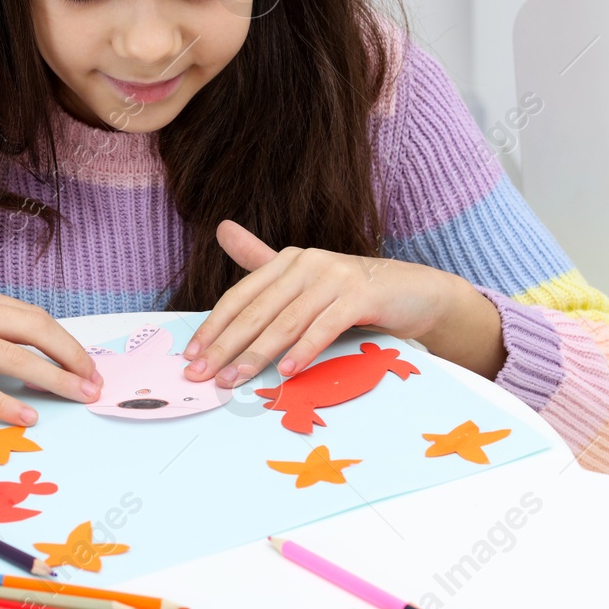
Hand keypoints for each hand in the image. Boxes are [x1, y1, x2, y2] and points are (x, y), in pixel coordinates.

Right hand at [0, 285, 103, 425]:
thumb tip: (21, 362)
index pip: (31, 317)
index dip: (66, 342)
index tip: (88, 366)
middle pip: (33, 328)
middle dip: (72, 357)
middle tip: (96, 383)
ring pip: (13, 356)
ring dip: (54, 379)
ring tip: (80, 398)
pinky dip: (6, 403)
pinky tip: (27, 417)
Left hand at [179, 219, 478, 386]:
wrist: (416, 293)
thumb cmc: (354, 293)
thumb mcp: (306, 281)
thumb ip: (262, 260)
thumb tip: (221, 229)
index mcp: (288, 260)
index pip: (240, 296)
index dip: (214, 326)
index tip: (192, 356)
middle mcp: (307, 263)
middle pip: (256, 310)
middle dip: (226, 346)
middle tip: (203, 375)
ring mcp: (334, 277)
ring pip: (286, 321)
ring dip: (257, 354)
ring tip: (235, 380)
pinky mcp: (361, 295)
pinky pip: (325, 326)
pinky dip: (304, 350)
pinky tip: (287, 371)